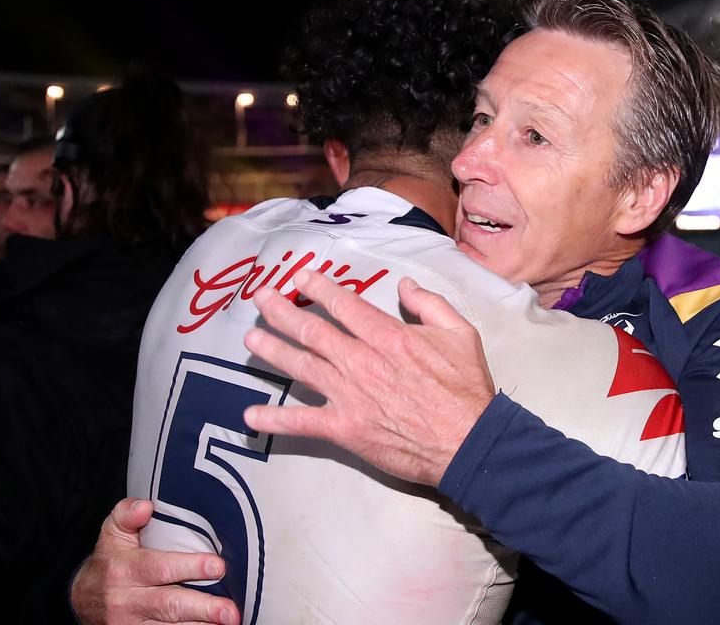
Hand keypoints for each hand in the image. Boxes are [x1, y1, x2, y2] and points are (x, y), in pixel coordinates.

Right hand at [70, 498, 238, 624]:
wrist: (82, 600)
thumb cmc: (108, 561)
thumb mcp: (111, 533)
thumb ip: (126, 514)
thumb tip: (146, 506)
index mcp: (124, 569)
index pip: (159, 568)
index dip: (189, 567)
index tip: (218, 566)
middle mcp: (127, 600)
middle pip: (169, 605)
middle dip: (203, 608)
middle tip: (231, 610)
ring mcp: (131, 624)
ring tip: (228, 622)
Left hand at [244, 270, 495, 485]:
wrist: (468, 442)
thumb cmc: (466, 389)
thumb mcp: (460, 333)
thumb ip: (430, 304)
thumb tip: (404, 284)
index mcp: (388, 336)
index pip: (344, 306)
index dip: (319, 288)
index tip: (301, 277)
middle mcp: (361, 361)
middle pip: (312, 330)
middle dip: (282, 312)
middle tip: (262, 298)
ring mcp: (349, 395)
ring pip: (301, 366)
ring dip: (272, 351)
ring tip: (250, 338)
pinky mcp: (344, 428)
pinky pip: (302, 422)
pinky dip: (274, 419)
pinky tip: (251, 415)